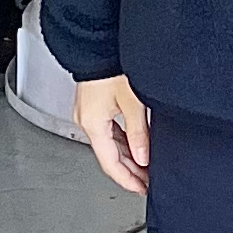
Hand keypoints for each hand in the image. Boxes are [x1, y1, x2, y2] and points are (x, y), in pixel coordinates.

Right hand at [73, 74, 152, 194]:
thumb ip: (138, 133)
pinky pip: (107, 131)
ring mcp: (88, 113)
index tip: (141, 189)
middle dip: (129, 172)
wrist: (98, 42)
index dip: (127, 180)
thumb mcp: (132, 103)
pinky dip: (121, 142)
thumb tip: (143, 158)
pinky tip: (134, 145)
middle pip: (109, 156)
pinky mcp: (92, 104)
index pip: (110, 164)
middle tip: (147, 182)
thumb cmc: (112, 66)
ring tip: (144, 167)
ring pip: (108, 144)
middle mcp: (86, 121)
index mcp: (93, 124)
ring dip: (126, 157)